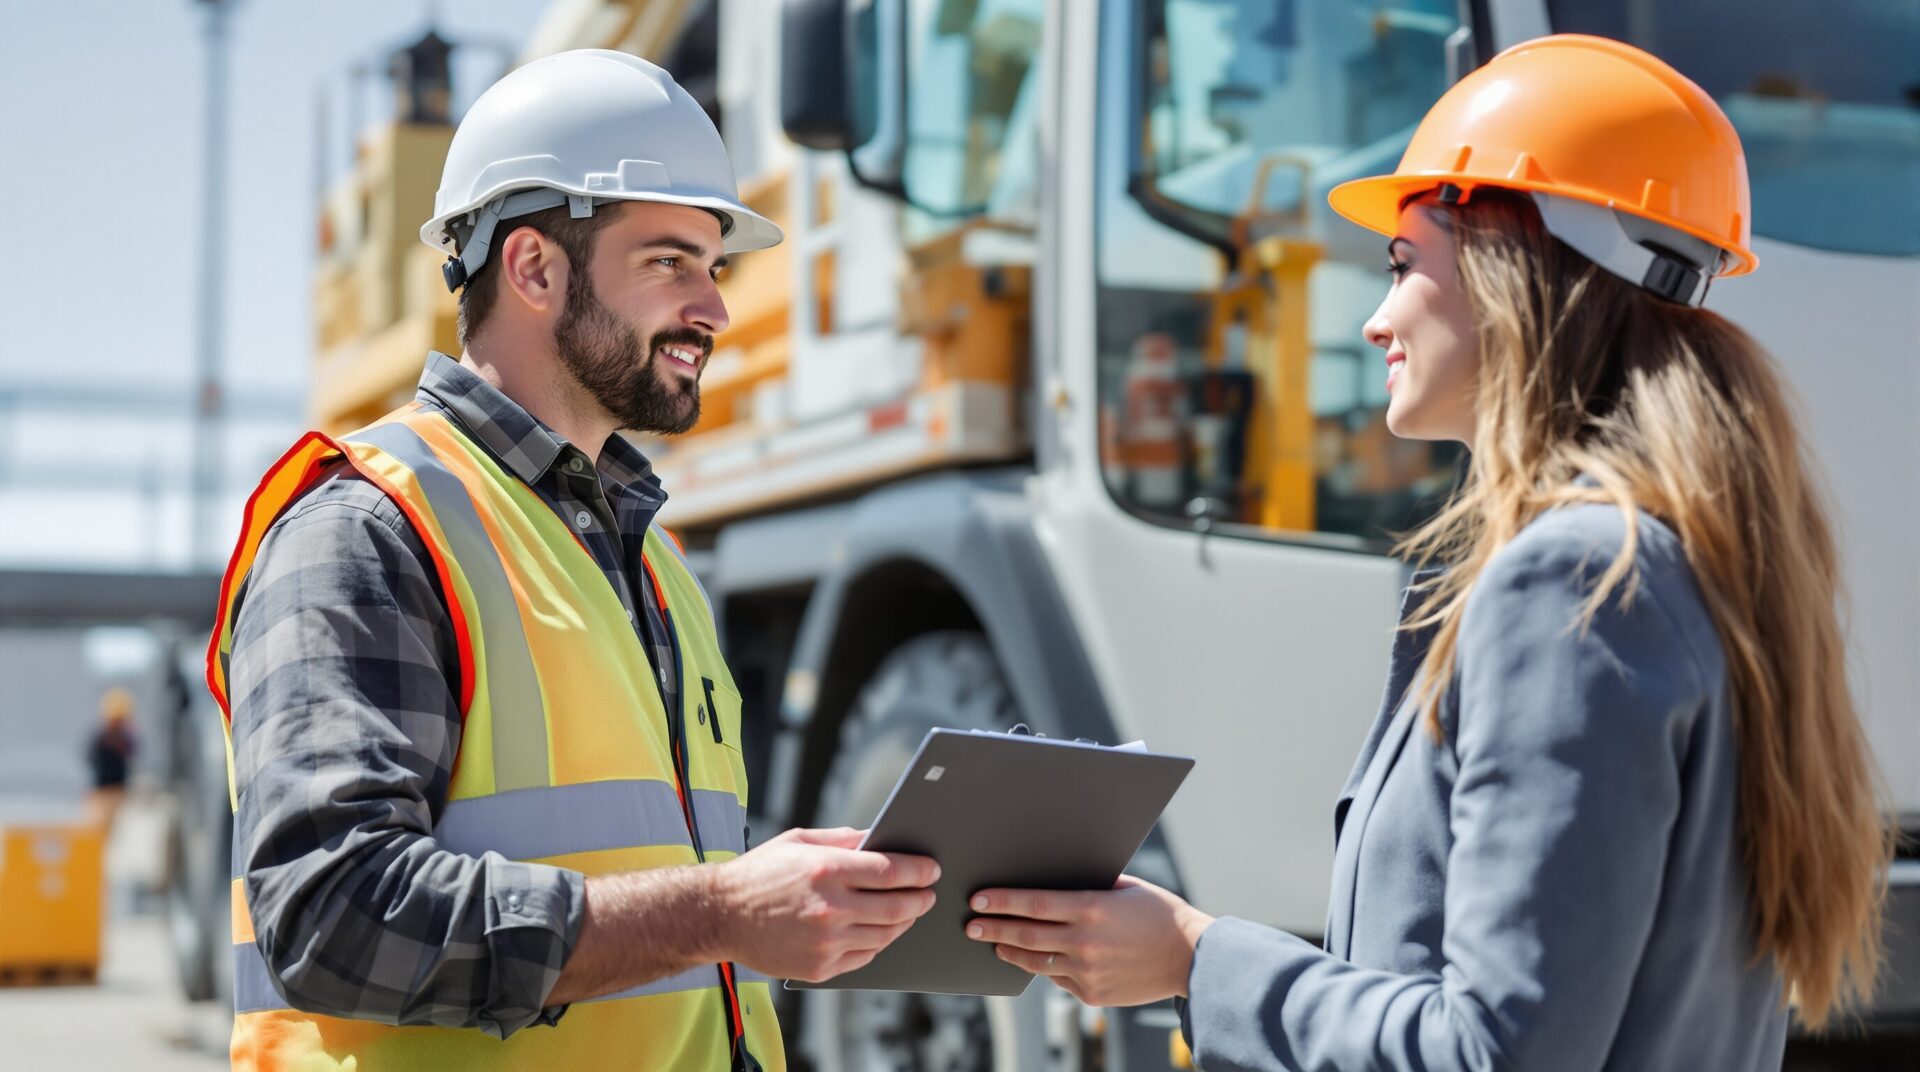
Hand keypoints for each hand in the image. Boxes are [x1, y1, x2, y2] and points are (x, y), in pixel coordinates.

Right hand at [712, 826, 939, 982]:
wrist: (720, 916)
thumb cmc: (759, 873)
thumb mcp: (798, 840)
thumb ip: (842, 839)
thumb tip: (880, 838)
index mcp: (825, 870)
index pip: (890, 871)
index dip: (919, 871)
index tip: (932, 870)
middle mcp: (829, 907)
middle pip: (896, 907)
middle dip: (921, 899)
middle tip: (929, 894)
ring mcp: (825, 942)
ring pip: (885, 935)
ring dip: (904, 922)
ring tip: (908, 911)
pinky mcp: (819, 967)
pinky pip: (865, 956)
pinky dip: (879, 943)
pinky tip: (881, 931)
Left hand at [965, 875, 1214, 1006]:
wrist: (1192, 958)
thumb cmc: (1160, 915)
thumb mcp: (1126, 888)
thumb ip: (1091, 885)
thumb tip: (1057, 877)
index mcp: (1092, 908)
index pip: (1034, 903)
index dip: (1002, 901)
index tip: (979, 899)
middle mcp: (1085, 942)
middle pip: (1026, 935)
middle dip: (993, 929)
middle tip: (971, 926)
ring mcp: (1087, 972)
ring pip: (1036, 962)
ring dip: (1009, 952)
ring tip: (993, 943)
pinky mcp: (1092, 994)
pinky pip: (1058, 979)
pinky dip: (1045, 968)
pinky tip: (1032, 959)